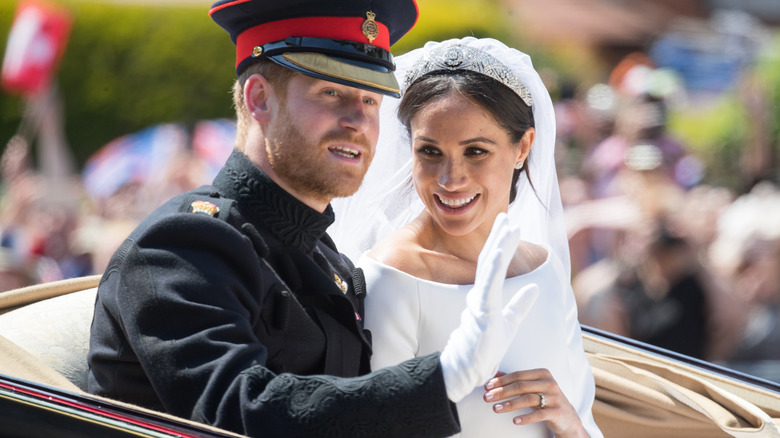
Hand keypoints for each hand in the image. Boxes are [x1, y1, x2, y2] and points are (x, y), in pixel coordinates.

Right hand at [440, 213, 539, 401]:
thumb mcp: (509, 323)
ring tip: (507, 226)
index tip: (510, 224)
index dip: (502, 243)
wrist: (468, 369)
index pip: (494, 264)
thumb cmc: (484, 348)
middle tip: (506, 215)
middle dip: (499, 236)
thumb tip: (533, 286)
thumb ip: (520, 305)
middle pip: (490, 259)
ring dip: (499, 245)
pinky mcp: (482, 312)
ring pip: (489, 267)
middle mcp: (480, 294)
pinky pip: (488, 285)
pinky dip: (493, 267)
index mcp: (486, 295)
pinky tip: (499, 251)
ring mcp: (480, 302)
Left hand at [484, 369, 588, 437]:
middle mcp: (549, 383)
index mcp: (542, 374)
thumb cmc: (546, 400)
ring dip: (509, 404)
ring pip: (528, 399)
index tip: (487, 386)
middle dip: (501, 392)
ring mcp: (554, 397)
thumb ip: (516, 381)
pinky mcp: (557, 411)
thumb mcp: (532, 388)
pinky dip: (525, 417)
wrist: (568, 418)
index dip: (501, 380)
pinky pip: (539, 414)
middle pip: (521, 386)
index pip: (517, 375)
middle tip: (487, 397)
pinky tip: (514, 421)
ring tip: (495, 409)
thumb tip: (495, 375)